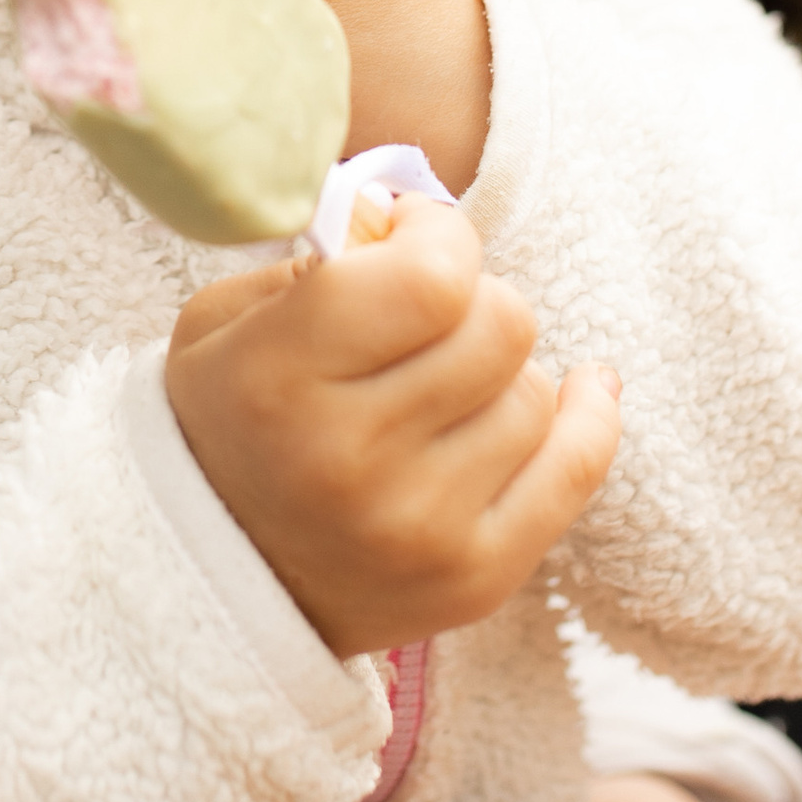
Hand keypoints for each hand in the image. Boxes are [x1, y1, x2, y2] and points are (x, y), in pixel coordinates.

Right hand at [163, 207, 621, 653]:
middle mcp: (351, 459)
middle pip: (501, 327)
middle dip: (474, 300)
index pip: (431, 278)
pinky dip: (587, 417)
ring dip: (500, 374)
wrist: (214, 581)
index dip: (440, 236)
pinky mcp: (475, 578)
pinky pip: (577, 468)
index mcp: (279, 378)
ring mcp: (419, 529)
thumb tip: (412, 219)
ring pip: (535, 394)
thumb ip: (316, 257)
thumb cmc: (227, 423)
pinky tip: (580, 391)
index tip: (414, 239)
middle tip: (430, 316)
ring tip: (445, 388)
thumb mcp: (224, 322)